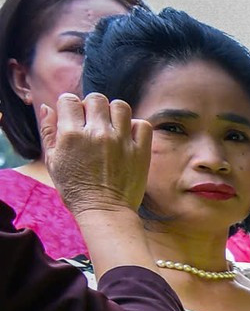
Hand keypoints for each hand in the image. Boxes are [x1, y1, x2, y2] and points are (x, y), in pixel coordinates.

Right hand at [41, 92, 150, 217]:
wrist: (104, 211)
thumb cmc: (75, 188)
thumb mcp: (53, 161)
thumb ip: (48, 131)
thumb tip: (46, 107)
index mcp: (72, 135)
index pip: (70, 99)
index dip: (70, 106)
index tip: (74, 117)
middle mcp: (97, 134)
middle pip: (96, 99)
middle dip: (92, 106)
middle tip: (92, 122)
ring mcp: (121, 142)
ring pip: (120, 106)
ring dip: (114, 113)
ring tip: (111, 127)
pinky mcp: (140, 151)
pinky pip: (142, 125)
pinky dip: (136, 127)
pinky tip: (127, 137)